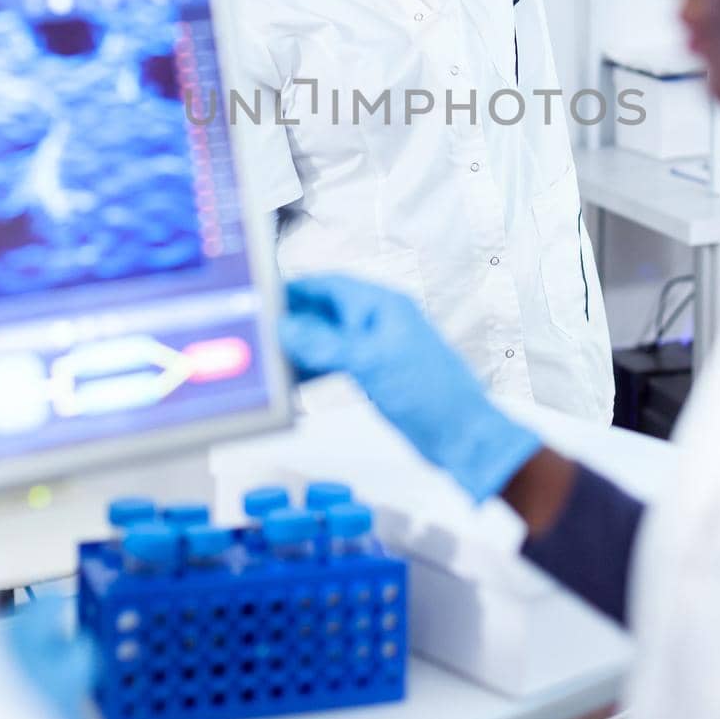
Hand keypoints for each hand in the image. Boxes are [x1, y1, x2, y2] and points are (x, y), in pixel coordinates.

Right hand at [281, 274, 541, 503]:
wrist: (461, 434)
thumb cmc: (431, 393)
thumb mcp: (370, 363)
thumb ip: (324, 343)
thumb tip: (286, 327)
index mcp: (382, 305)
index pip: (330, 284)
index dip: (296, 287)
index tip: (264, 294)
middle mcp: (379, 321)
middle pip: (326, 309)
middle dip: (293, 317)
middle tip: (258, 328)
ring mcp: (377, 347)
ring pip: (329, 337)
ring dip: (302, 345)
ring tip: (270, 356)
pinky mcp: (376, 372)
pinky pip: (337, 361)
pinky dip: (315, 366)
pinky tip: (296, 378)